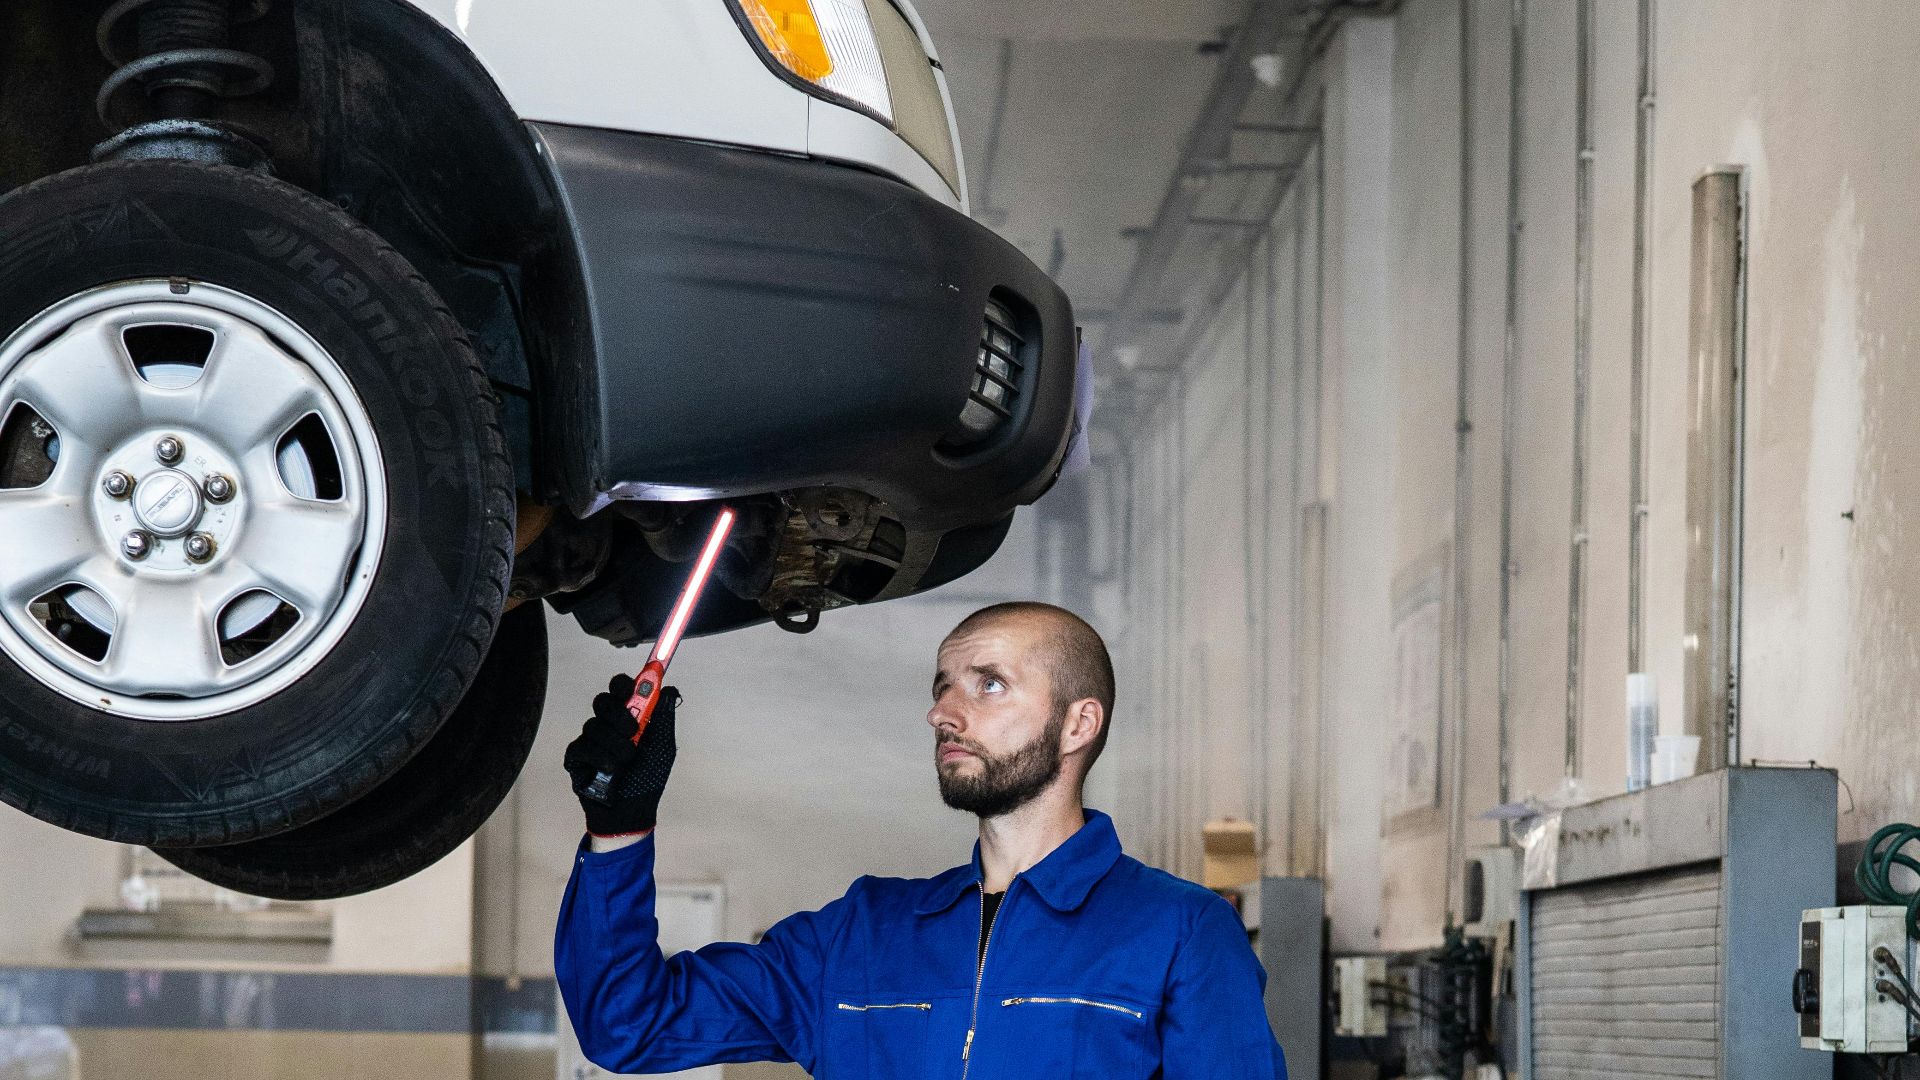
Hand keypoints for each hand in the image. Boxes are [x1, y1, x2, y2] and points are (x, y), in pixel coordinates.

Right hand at [564, 674, 679, 837]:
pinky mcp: (576, 756)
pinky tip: (610, 769)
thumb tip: (669, 688)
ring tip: (627, 761)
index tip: (632, 688)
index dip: (624, 684)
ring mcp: (590, 740)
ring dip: (615, 744)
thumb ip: (664, 717)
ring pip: (594, 725)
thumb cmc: (647, 778)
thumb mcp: (663, 746)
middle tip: (632, 730)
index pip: (620, 689)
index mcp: (628, 717)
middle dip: (618, 713)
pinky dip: (600, 757)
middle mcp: (607, 724)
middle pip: (602, 700)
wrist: (632, 811)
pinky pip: (582, 746)